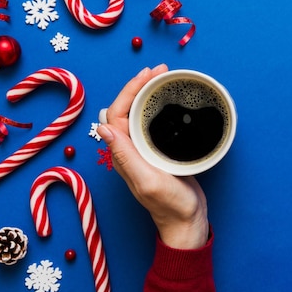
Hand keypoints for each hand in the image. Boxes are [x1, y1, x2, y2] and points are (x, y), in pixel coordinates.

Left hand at [97, 65, 208, 249]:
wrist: (187, 222)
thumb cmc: (170, 205)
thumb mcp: (148, 180)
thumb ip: (126, 156)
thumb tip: (103, 127)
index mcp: (124, 154)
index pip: (117, 113)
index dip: (129, 90)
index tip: (148, 74)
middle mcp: (130, 150)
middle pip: (126, 109)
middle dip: (139, 86)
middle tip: (159, 70)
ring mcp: (144, 150)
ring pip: (139, 114)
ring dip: (148, 93)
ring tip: (163, 78)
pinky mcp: (159, 152)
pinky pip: (153, 122)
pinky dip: (159, 106)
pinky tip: (170, 100)